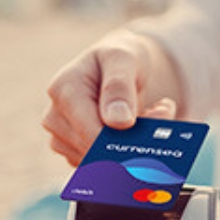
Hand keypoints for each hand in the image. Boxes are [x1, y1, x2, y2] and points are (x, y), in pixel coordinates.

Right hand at [42, 29, 179, 165]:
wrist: (115, 65)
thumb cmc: (118, 57)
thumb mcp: (123, 58)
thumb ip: (119, 86)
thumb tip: (119, 122)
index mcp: (64, 90)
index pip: (91, 132)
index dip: (123, 138)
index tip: (157, 124)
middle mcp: (56, 115)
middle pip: (95, 149)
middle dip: (133, 138)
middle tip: (163, 112)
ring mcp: (61, 135)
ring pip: (99, 160)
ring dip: (130, 144)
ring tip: (151, 113)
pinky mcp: (72, 148)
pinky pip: (100, 163)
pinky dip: (122, 149)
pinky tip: (137, 126)